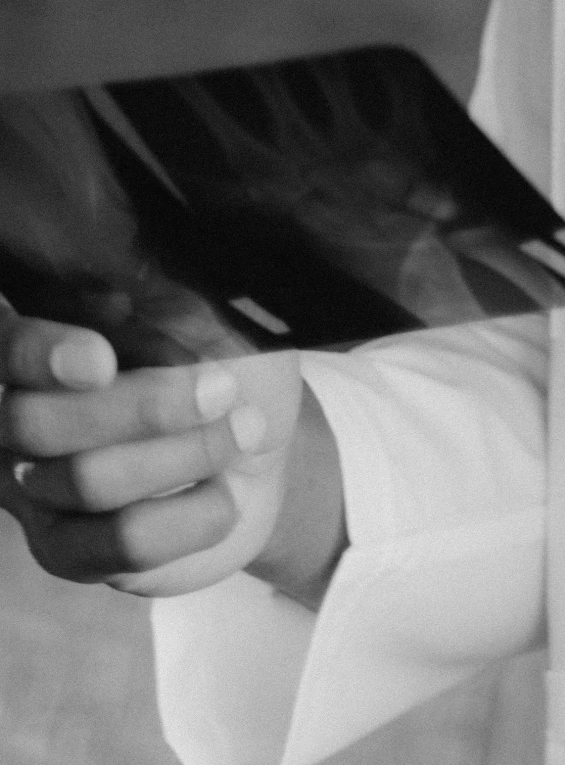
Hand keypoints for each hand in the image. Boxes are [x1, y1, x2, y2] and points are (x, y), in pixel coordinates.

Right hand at [0, 314, 303, 597]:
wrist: (260, 434)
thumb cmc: (223, 354)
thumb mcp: (202, 310)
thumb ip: (151, 291)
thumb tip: (113, 293)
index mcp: (43, 342)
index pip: (7, 347)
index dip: (36, 355)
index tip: (102, 361)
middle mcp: (16, 415)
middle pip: (33, 422)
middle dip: (143, 407)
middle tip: (224, 387)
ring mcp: (33, 489)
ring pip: (85, 482)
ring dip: (184, 454)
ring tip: (244, 430)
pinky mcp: (68, 552)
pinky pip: (119, 543)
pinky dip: (189, 515)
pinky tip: (225, 494)